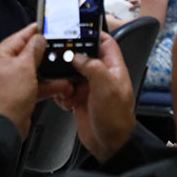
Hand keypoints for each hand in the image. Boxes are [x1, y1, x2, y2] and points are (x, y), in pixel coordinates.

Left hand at [0, 24, 65, 137]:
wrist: (5, 127)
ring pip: (30, 71)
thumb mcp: (25, 67)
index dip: (32, 32)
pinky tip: (59, 85)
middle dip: (42, 53)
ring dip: (47, 71)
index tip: (43, 26)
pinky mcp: (15, 95)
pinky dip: (45, 85)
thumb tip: (38, 39)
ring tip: (61, 67)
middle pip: (24, 54)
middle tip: (55, 46)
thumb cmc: (7, 98)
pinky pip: (32, 85)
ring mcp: (7, 82)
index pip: (17, 38)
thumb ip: (33, 50)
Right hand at [51, 33, 134, 161]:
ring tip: (64, 87)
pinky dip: (61, 93)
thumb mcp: (107, 88)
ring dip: (63, 78)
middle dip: (70, 57)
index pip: (105, 43)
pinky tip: (65, 101)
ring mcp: (90, 88)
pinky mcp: (79, 99)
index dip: (92, 34)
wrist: (109, 146)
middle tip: (60, 57)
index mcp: (113, 69)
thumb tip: (77, 55)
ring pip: (71, 72)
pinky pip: (65, 89)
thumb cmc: (116, 120)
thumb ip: (93, 67)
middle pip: (84, 56)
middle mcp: (102, 76)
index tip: (76, 30)